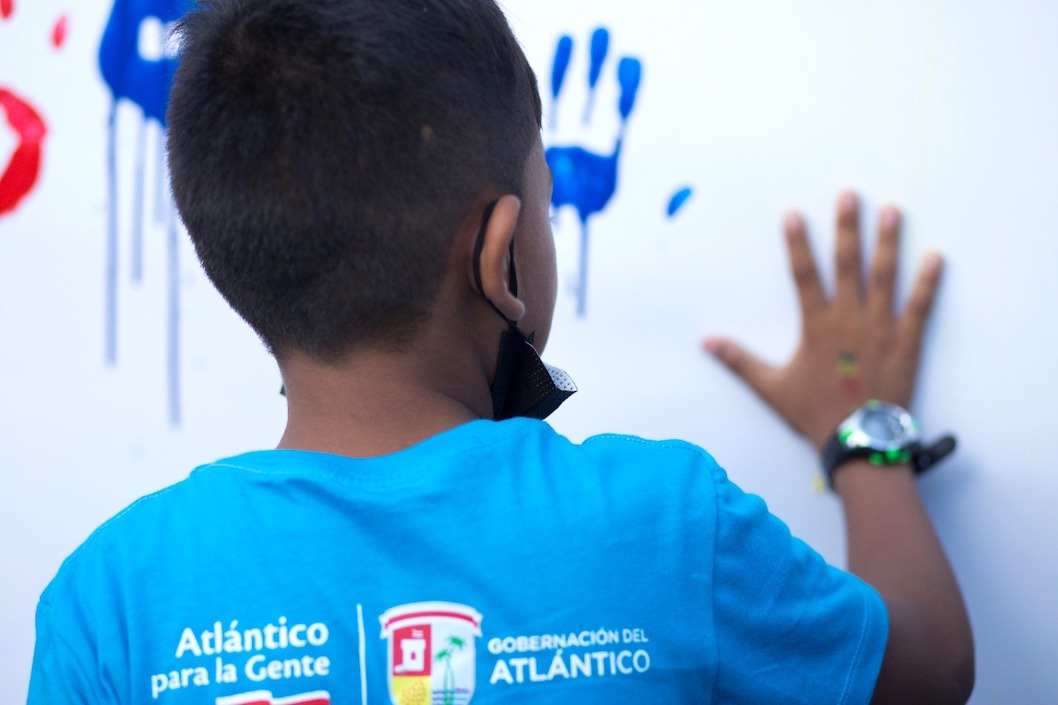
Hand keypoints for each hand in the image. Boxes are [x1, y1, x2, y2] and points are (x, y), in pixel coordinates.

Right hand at [704, 192, 943, 452]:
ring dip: (888, 242)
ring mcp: (882, 328)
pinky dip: (929, 281)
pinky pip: (921, 306)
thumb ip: (738, 361)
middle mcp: (850, 319)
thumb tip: (706, 342)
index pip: (804, 274)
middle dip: (847, 226)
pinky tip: (935, 256)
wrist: (860, 442)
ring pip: (885, 276)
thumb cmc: (815, 414)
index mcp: (817, 326)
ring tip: (891, 211)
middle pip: (848, 263)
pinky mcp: (907, 342)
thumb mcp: (771, 387)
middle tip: (850, 194)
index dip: (797, 242)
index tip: (793, 213)